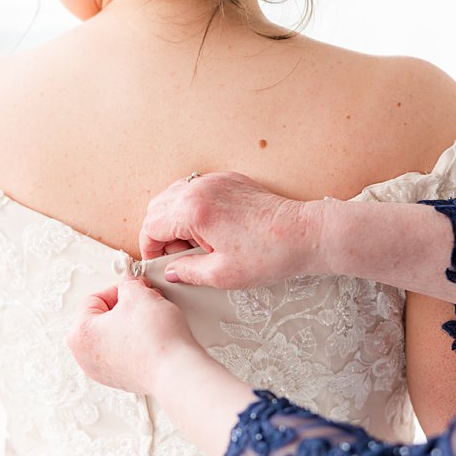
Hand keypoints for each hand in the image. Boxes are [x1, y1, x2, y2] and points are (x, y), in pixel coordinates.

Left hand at [67, 278, 199, 393]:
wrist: (175, 371)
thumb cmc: (154, 341)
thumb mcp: (140, 295)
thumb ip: (129, 284)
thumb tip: (130, 286)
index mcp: (79, 334)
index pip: (94, 299)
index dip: (119, 289)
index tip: (135, 288)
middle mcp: (85, 356)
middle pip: (102, 319)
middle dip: (126, 307)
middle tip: (146, 303)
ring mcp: (102, 371)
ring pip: (113, 336)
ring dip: (132, 324)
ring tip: (152, 321)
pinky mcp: (120, 379)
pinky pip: (124, 353)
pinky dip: (136, 344)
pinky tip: (153, 338)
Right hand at [138, 172, 321, 288]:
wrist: (305, 235)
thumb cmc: (269, 255)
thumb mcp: (222, 275)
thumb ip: (188, 272)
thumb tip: (173, 271)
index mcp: (193, 210)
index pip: (151, 226)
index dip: (150, 249)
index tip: (160, 263)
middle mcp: (200, 189)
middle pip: (159, 207)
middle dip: (161, 233)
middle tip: (180, 256)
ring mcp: (216, 181)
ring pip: (176, 195)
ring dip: (176, 220)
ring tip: (197, 245)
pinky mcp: (231, 180)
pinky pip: (198, 190)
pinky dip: (195, 208)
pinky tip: (212, 230)